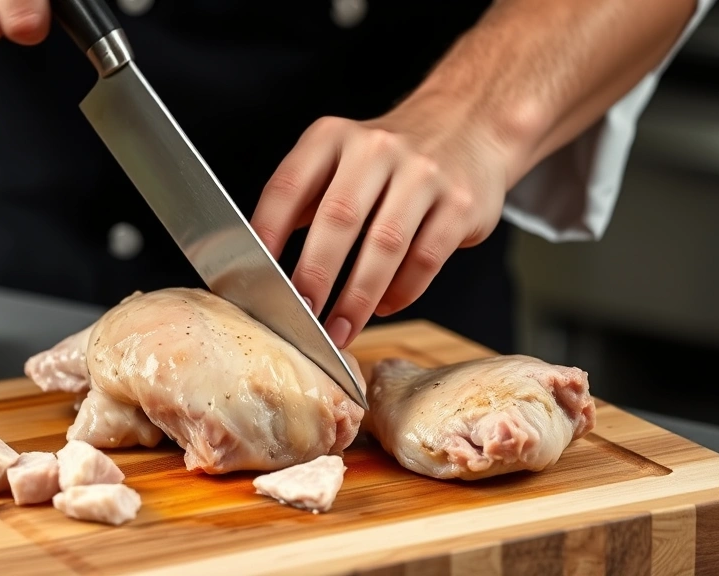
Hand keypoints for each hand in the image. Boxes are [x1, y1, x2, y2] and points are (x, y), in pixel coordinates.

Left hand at [250, 104, 510, 348]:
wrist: (466, 125)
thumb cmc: (387, 161)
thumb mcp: (337, 160)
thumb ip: (301, 201)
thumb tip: (257, 264)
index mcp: (332, 138)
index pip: (288, 185)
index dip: (266, 231)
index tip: (252, 275)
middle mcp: (376, 149)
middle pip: (339, 217)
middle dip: (316, 275)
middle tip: (302, 315)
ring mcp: (423, 173)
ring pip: (385, 244)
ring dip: (358, 297)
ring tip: (340, 330)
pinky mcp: (460, 203)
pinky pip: (426, 257)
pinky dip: (402, 291)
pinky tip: (383, 307)